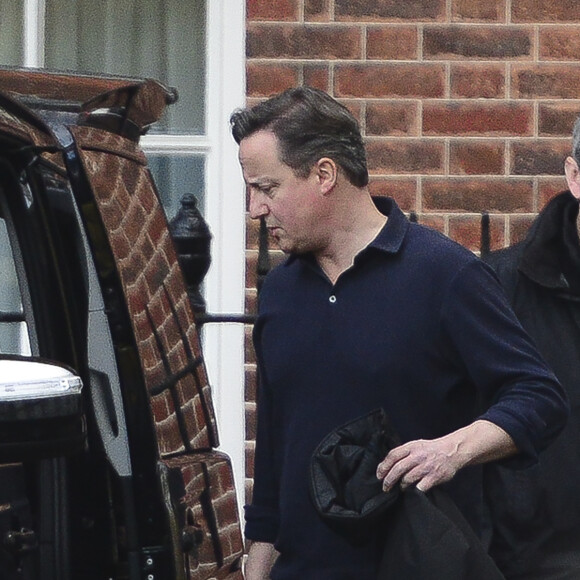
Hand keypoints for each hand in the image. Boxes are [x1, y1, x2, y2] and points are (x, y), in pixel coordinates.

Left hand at [375, 420, 516, 493]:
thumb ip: (403, 453)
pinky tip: (413, 492)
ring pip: (407, 479)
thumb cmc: (431, 449)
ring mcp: (426, 466)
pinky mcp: (434, 477)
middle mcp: (417, 456)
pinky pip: (420, 487)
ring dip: (401, 486)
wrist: (452, 450)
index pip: (392, 455)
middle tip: (385, 487)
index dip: (383, 466)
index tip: (379, 475)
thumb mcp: (416, 445)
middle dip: (388, 480)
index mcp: (411, 447)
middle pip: (397, 469)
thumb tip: (387, 465)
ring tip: (401, 488)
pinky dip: (414, 491)